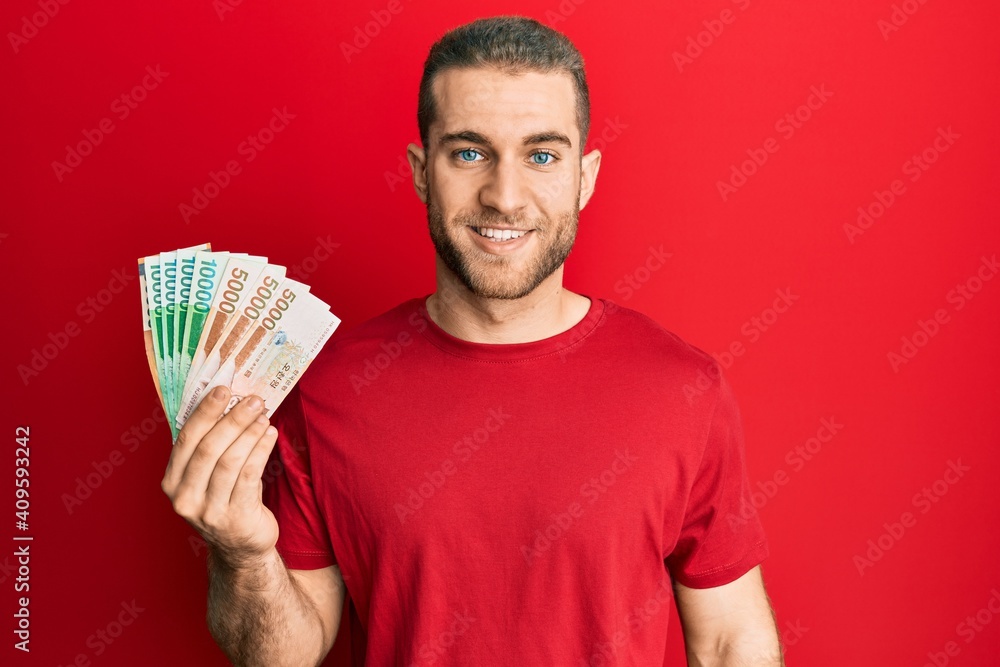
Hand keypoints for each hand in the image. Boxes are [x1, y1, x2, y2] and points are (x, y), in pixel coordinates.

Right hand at [161, 386, 278, 562]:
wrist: (240, 546)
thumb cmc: (225, 499)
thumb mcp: (207, 476)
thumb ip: (209, 445)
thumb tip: (228, 401)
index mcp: (172, 482)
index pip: (186, 439)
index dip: (205, 412)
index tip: (223, 389)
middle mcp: (184, 498)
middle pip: (209, 449)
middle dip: (232, 420)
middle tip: (253, 400)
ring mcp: (209, 512)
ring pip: (230, 461)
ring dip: (249, 433)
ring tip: (263, 415)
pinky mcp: (235, 519)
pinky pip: (249, 476)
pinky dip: (260, 450)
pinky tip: (269, 435)